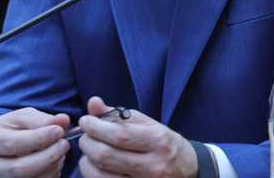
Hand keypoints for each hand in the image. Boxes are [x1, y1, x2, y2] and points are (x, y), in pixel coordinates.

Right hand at [0, 107, 69, 177]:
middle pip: (18, 168)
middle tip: (64, 145)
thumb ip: (39, 119)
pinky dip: (47, 177)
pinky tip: (52, 167)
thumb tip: (63, 120)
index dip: (39, 138)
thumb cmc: (3, 133)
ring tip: (60, 155)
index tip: (59, 131)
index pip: (12, 143)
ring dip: (50, 169)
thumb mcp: (17, 120)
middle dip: (47, 157)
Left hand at [78, 96, 198, 177]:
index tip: (85, 121)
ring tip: (89, 151)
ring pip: (101, 176)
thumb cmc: (164, 143)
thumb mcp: (148, 123)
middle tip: (85, 135)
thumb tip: (93, 103)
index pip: (118, 135)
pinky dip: (94, 175)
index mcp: (158, 141)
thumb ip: (118, 114)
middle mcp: (153, 166)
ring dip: (87, 161)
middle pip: (106, 156)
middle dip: (87, 143)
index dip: (95, 127)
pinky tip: (96, 166)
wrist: (189, 170)